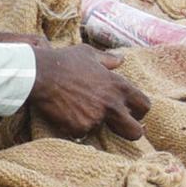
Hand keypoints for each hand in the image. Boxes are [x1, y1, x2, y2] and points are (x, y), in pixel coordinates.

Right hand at [22, 41, 148, 139]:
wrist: (41, 74)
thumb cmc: (64, 61)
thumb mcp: (88, 54)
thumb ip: (108, 60)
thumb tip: (121, 60)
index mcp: (119, 87)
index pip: (145, 106)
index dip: (140, 111)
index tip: (132, 112)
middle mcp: (112, 105)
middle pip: (135, 132)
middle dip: (131, 131)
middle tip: (119, 127)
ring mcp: (96, 118)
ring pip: (102, 130)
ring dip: (93, 124)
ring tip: (78, 109)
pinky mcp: (79, 127)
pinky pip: (81, 132)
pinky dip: (75, 126)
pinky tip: (65, 113)